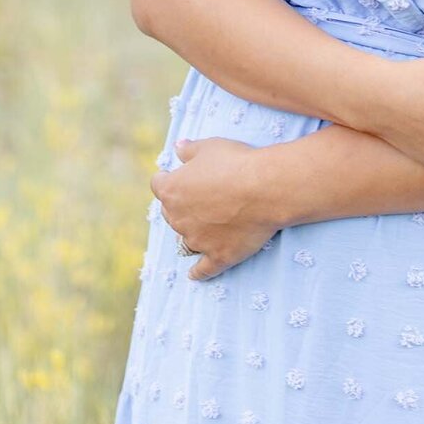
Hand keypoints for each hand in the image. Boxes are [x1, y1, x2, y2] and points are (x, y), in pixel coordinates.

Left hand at [150, 138, 281, 279]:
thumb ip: (189, 150)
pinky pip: (202, 269)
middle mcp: (178, 218)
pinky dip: (197, 272)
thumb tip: (177, 148)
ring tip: (209, 224)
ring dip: (193, 232)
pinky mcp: (217, 256)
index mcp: (171, 190)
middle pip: (171, 213)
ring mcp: (197, 240)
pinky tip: (193, 276)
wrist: (265, 189)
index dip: (168, 179)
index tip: (176, 177)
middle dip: (181, 205)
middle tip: (200, 197)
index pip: (159, 185)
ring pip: (186, 239)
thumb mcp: (209, 147)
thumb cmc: (236, 162)